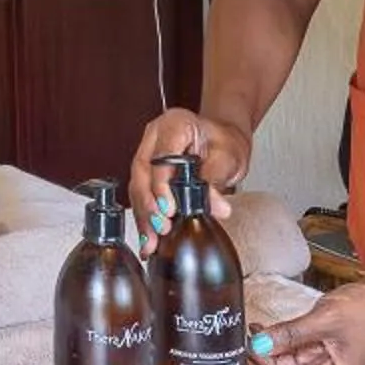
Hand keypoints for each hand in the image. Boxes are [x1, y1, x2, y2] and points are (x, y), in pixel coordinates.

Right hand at [125, 110, 250, 255]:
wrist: (224, 141)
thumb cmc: (225, 142)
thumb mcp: (228, 158)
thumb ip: (216, 180)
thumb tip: (215, 206)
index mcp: (174, 124)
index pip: (160, 156)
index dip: (162, 185)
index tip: (170, 209)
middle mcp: (155, 137)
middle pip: (142, 172)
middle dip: (148, 205)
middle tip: (161, 227)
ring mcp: (147, 152)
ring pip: (137, 186)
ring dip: (144, 216)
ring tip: (153, 240)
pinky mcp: (146, 171)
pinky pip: (140, 195)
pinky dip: (145, 217)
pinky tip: (149, 238)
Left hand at [248, 283, 364, 364]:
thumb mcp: (325, 321)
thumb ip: (290, 334)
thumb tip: (260, 346)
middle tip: (231, 359)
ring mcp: (328, 354)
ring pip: (289, 358)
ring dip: (267, 349)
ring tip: (240, 342)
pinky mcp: (326, 338)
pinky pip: (296, 342)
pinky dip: (278, 337)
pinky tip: (260, 330)